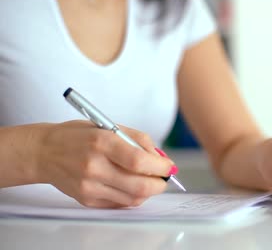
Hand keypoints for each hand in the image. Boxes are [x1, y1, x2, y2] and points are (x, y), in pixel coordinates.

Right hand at [34, 120, 175, 207]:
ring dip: (148, 191)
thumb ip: (139, 140)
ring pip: (133, 198)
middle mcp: (94, 166)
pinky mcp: (87, 199)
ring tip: (148, 180)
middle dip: (159, 184)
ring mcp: (89, 186)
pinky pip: (120, 203)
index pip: (139, 161)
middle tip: (164, 178)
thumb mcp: (109, 126)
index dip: (160, 167)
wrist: (44, 152)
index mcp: (102, 142)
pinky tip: (130, 184)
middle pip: (139, 185)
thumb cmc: (78, 136)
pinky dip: (132, 196)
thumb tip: (161, 159)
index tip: (169, 167)